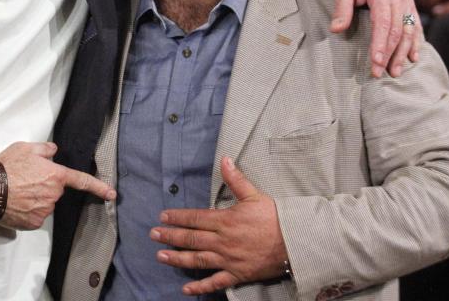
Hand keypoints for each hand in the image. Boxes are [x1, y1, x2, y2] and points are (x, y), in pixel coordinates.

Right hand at [0, 142, 115, 229]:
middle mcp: (54, 195)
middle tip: (26, 180)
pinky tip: (16, 203)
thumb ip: (45, 148)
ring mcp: (44, 211)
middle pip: (55, 191)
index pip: (81, 181)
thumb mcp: (26, 148)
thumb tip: (53, 150)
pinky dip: (28, 211)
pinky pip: (36, 216)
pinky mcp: (33, 223)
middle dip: (45, 186)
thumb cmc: (7, 166)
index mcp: (55, 175)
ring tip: (17, 191)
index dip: (98, 187)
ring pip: (45, 204)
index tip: (111, 194)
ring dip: (36, 199)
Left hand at [151, 157, 287, 295]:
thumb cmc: (275, 218)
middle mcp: (222, 241)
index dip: (177, 217)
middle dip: (170, 236)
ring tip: (161, 257)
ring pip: (197, 259)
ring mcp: (228, 259)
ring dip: (177, 258)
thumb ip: (236, 179)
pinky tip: (186, 289)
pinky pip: (215, 282)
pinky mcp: (237, 274)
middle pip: (191, 238)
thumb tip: (224, 160)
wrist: (294, 242)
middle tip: (153, 235)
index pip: (195, 218)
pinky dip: (200, 286)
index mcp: (225, 220)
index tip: (162, 216)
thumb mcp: (255, 195)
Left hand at [331, 0, 421, 77]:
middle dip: (390, 55)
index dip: (380, 44)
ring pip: (409, 31)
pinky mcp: (409, 5)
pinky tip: (413, 58)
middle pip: (397, 31)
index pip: (383, 23)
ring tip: (396, 72)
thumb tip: (336, 30)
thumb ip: (342, 8)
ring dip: (403, 53)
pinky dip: (415, 43)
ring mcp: (407, 2)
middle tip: (381, 74)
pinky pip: (415, 26)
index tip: (376, 62)